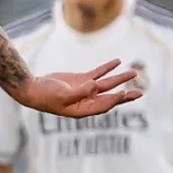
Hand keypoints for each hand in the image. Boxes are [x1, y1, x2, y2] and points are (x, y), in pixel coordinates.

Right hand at [16, 59, 142, 116]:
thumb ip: (80, 91)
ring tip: (134, 72)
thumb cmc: (44, 95)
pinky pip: (97, 73)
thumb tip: (96, 86)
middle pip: (110, 97)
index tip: (124, 92)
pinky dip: (107, 68)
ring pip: (107, 84)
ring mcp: (85, 90)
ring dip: (120, 78)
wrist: (32, 88)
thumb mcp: (62, 95)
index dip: (114, 99)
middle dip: (126, 95)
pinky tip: (117, 62)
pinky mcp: (81, 80)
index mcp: (82, 110)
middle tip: (141, 93)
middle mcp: (87, 101)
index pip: (103, 104)